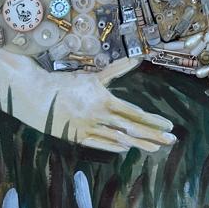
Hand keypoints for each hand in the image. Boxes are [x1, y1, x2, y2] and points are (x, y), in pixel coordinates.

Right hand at [46, 60, 176, 153]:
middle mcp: (98, 115)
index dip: (152, 120)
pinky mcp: (77, 137)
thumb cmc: (67, 83)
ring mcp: (88, 128)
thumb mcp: (93, 76)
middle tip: (171, 140)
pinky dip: (114, 146)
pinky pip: (99, 144)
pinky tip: (127, 148)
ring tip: (155, 148)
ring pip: (118, 139)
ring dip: (138, 144)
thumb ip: (117, 69)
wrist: (37, 95)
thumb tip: (136, 59)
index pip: (134, 113)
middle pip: (131, 128)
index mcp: (103, 99)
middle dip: (152, 135)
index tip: (168, 124)